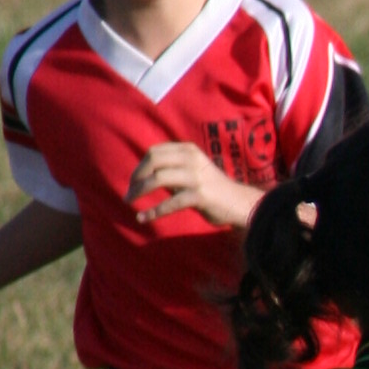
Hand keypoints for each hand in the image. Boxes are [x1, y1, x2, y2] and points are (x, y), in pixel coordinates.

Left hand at [126, 141, 254, 231]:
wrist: (239, 203)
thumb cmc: (213, 189)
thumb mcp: (192, 171)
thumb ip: (172, 170)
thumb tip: (143, 176)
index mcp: (188, 150)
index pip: (154, 152)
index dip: (139, 167)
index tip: (133, 181)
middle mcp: (191, 159)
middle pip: (152, 161)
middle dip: (136, 177)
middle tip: (129, 192)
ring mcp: (196, 177)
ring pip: (157, 179)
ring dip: (139, 191)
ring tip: (130, 202)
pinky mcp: (199, 196)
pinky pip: (169, 203)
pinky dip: (153, 211)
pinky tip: (143, 217)